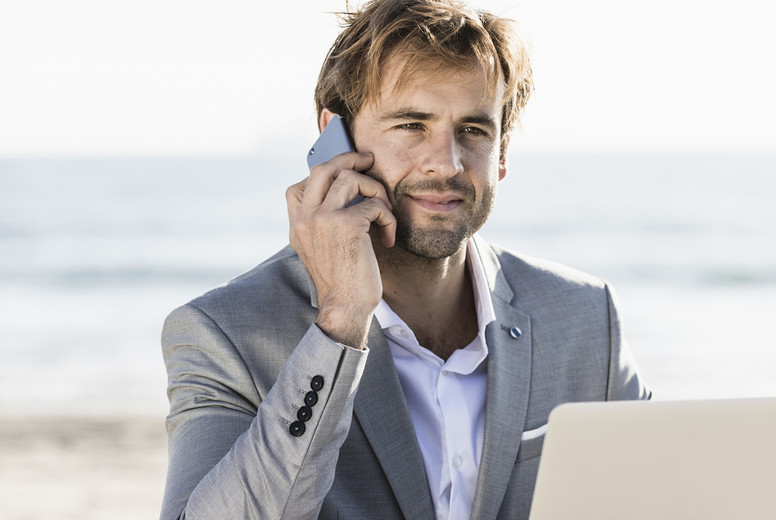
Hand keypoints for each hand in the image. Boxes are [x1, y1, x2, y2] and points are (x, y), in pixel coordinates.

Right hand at [286, 152, 395, 348]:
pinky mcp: (346, 225)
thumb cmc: (342, 282)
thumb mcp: (322, 250)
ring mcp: (323, 219)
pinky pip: (375, 204)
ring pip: (350, 178)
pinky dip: (388, 217)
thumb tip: (346, 192)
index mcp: (297, 226)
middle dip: (349, 158)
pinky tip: (388, 238)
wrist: (345, 309)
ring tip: (384, 211)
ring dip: (375, 189)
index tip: (345, 175)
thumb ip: (323, 224)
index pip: (298, 186)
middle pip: (323, 168)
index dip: (323, 174)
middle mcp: (305, 219)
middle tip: (369, 160)